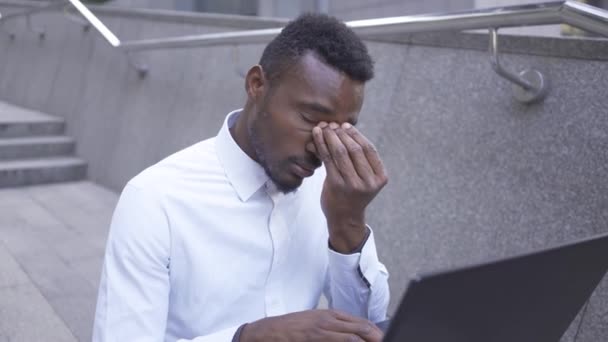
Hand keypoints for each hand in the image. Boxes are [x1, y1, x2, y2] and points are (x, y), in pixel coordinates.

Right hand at [240, 309, 382, 341]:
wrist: (269, 330)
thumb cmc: (292, 327)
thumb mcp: (316, 321)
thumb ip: (334, 326)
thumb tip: (354, 335)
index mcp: (331, 314)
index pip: (362, 322)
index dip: (376, 333)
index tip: (384, 340)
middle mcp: (329, 320)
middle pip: (362, 328)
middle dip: (377, 338)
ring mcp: (322, 330)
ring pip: (354, 337)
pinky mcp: (314, 338)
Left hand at [311, 122, 387, 252]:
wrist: (344, 218)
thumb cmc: (353, 194)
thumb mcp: (363, 178)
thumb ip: (359, 158)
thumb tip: (342, 129)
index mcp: (380, 177)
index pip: (369, 149)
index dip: (356, 135)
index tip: (345, 125)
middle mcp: (368, 182)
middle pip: (355, 149)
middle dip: (342, 134)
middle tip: (332, 124)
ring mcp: (353, 184)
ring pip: (341, 152)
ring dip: (330, 137)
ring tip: (323, 128)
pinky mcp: (336, 185)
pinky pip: (328, 159)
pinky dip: (321, 145)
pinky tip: (316, 136)